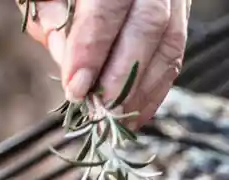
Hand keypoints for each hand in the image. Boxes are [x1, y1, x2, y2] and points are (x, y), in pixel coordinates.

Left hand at [25, 0, 189, 128]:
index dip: (91, 51)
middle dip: (124, 76)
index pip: (107, 9)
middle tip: (102, 111)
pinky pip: (175, 53)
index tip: (75, 88)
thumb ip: (48, 14)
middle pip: (149, 25)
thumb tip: (65, 60)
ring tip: (118, 118)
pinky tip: (135, 113)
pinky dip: (155, 88)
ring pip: (170, 43)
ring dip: (143, 89)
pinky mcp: (179, 14)